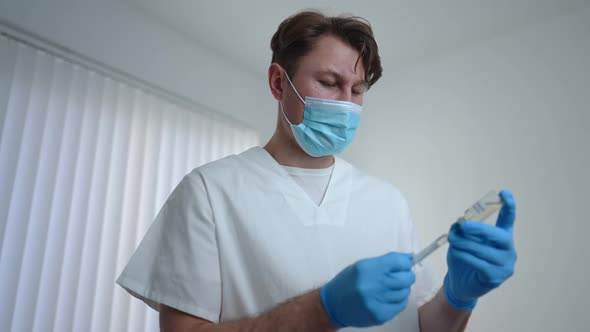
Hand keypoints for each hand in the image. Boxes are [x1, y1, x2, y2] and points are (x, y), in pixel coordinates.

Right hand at [320, 252, 414, 327]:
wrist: (333, 304)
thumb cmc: (348, 281)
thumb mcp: (363, 266)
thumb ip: (385, 262)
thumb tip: (408, 258)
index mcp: (367, 268)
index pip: (398, 262)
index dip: (405, 262)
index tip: (406, 264)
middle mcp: (372, 285)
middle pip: (405, 278)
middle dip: (407, 276)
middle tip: (401, 277)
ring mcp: (377, 302)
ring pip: (404, 292)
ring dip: (402, 289)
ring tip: (390, 288)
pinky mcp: (380, 315)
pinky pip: (400, 305)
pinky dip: (399, 300)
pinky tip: (389, 298)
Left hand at [444, 190, 516, 309]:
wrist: (460, 284)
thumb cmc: (463, 258)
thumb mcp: (460, 240)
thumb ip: (461, 231)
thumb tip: (458, 224)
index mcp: (502, 237)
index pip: (508, 220)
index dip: (508, 206)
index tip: (505, 193)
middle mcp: (507, 250)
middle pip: (498, 236)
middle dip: (479, 229)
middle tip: (462, 225)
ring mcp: (504, 265)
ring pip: (485, 250)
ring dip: (466, 243)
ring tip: (453, 240)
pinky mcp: (496, 278)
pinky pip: (480, 263)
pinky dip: (466, 255)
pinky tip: (457, 252)